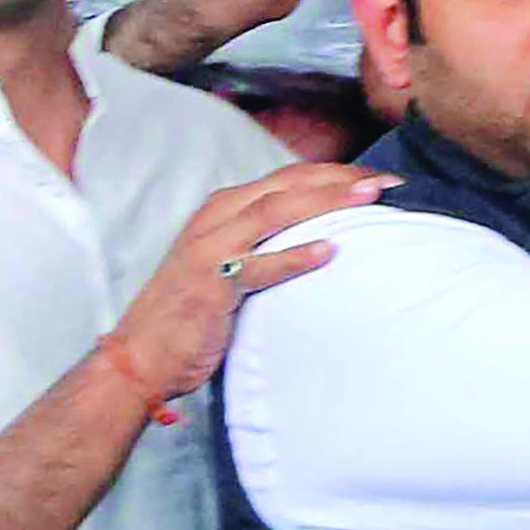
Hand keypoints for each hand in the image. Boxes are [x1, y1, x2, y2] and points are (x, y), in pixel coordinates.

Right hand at [100, 161, 385, 406]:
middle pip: (288, 185)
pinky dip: (295, 256)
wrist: (140, 356)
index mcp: (223, 208)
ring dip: (327, 202)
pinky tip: (331, 251)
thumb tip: (322, 238)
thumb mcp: (230, 264)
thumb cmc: (192, 314)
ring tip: (371, 199)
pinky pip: (260, 266)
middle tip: (389, 182)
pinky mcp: (212, 283)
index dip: (334, 174)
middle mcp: (217, 218)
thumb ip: (266, 244)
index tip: (377, 178)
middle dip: (341, 179)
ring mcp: (212, 247)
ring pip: (277, 212)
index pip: (288, 179)